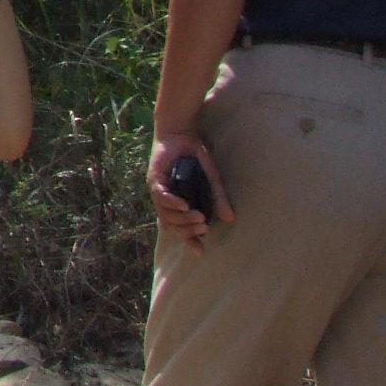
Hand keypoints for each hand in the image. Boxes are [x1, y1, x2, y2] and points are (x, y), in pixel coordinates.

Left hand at [149, 131, 234, 248]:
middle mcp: (166, 200)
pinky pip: (160, 196)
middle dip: (187, 231)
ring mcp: (159, 190)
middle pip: (170, 226)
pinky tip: (184, 206)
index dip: (188, 241)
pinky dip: (172, 203)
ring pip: (165, 214)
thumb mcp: (212, 180)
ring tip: (199, 218)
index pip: (179, 228)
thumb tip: (231, 219)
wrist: (182, 134)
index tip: (200, 252)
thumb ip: (219, 198)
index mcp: (178, 204)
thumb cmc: (196, 157)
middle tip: (203, 228)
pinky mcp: (154, 178)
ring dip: (182, 220)